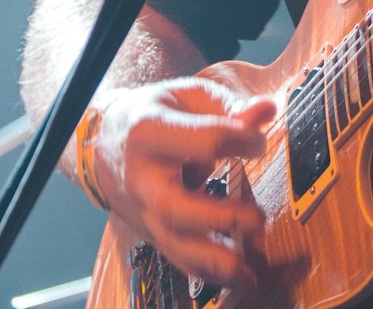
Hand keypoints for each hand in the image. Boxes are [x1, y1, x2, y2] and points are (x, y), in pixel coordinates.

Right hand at [91, 78, 276, 289]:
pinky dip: (208, 272)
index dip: (241, 141)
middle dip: (220, 216)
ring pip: (173, 244)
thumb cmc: (154, 113)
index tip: (260, 142)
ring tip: (249, 268)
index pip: (203, 141)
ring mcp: (143, 209)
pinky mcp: (151, 231)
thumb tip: (267, 111)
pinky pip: (177, 258)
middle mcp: (143, 176)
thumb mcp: (187, 96)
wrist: (105, 142)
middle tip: (258, 218)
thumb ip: (229, 105)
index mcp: (151, 131)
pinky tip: (239, 277)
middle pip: (175, 205)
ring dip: (215, 260)